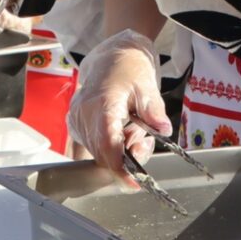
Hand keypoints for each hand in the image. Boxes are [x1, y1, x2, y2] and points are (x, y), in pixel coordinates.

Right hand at [66, 30, 168, 184]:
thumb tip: (163, 129)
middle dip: (128, 158)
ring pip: (98, 153)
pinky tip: (123, 132)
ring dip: (121, 151)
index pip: (107, 145)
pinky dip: (112, 146)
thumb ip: (154, 110)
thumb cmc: (127, 67)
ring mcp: (77, 121)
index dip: (120, 168)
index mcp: (101, 104)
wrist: (110, 57)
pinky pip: (94, 147)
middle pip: (103, 154)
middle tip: (146, 143)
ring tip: (136, 130)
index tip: (135, 182)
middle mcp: (83, 115)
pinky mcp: (76, 125)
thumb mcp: (147, 85)